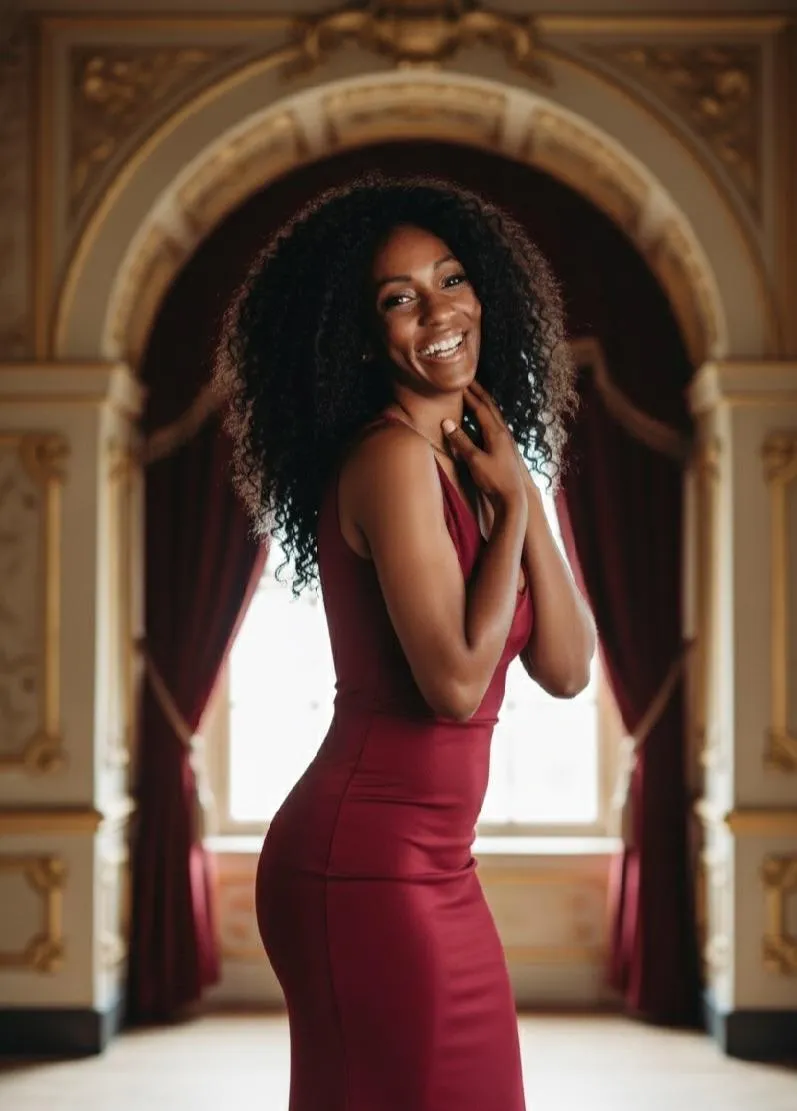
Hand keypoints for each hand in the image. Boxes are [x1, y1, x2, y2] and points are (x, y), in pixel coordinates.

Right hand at [442, 380, 527, 515]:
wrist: (512, 498)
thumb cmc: (494, 480)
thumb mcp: (474, 461)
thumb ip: (461, 440)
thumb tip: (446, 422)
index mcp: (496, 432)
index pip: (481, 407)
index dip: (469, 395)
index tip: (459, 383)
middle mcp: (503, 433)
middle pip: (490, 407)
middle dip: (479, 393)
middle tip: (469, 381)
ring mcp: (506, 440)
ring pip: (495, 415)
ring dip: (484, 403)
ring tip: (475, 395)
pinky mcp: (505, 448)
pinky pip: (495, 425)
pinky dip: (487, 416)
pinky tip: (483, 421)